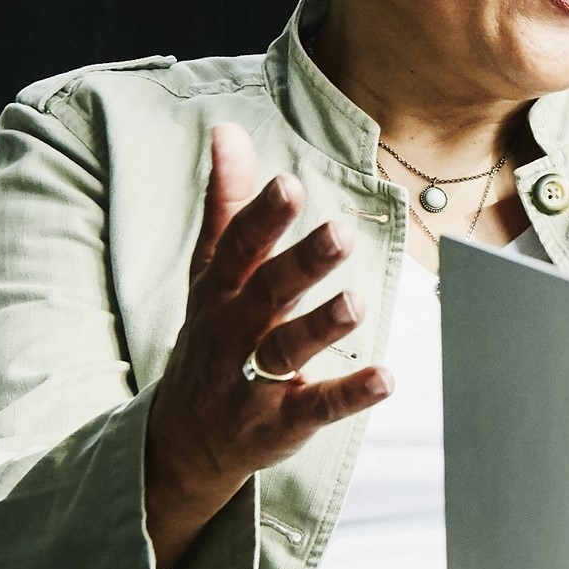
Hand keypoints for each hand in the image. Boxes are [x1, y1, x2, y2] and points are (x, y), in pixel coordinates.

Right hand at [141, 125, 389, 562]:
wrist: (184, 437)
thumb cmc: (212, 335)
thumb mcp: (210, 271)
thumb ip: (226, 202)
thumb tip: (227, 131)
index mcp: (219, 289)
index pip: (238, 247)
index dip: (262, 216)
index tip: (288, 184)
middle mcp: (233, 331)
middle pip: (266, 293)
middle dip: (301, 263)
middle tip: (340, 233)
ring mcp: (252, 380)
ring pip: (286, 350)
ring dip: (321, 326)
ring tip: (356, 302)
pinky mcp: (279, 422)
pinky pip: (315, 407)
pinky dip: (349, 394)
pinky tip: (384, 379)